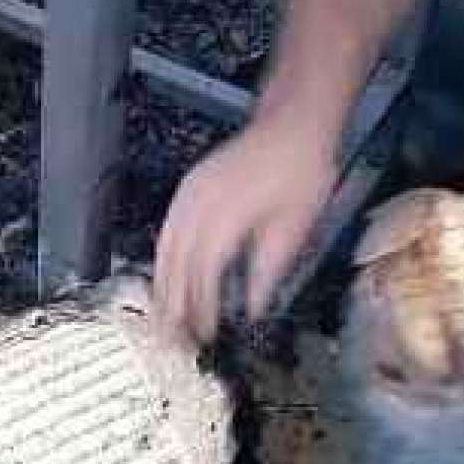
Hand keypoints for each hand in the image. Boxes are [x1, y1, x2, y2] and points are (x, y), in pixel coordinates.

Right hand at [154, 109, 336, 342]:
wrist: (293, 124)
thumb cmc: (301, 170)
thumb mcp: (295, 227)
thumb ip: (269, 271)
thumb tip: (254, 307)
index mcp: (228, 216)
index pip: (205, 273)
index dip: (201, 307)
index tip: (205, 334)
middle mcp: (202, 204)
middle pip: (177, 264)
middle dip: (173, 304)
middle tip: (173, 339)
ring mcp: (190, 193)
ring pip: (165, 248)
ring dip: (162, 285)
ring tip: (162, 319)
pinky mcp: (188, 187)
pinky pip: (166, 229)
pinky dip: (162, 258)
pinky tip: (164, 278)